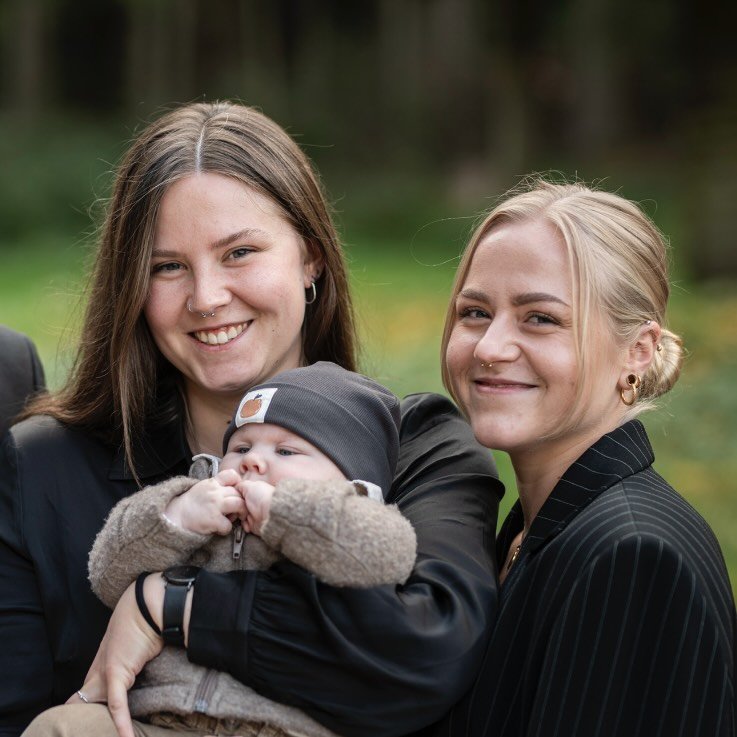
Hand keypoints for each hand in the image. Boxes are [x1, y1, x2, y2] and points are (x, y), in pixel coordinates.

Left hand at [68, 577, 163, 736]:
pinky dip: (122, 723)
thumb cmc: (146, 619)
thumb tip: (143, 671)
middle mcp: (99, 670)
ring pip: (94, 707)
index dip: (84, 709)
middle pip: (80, 702)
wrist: (148, 603)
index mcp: (101, 665)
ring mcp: (105, 672)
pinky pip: (117, 704)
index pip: (85, 694)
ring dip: (98, 725)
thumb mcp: (137, 646)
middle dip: (82, 718)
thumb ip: (133, 661)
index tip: (87, 724)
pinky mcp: (115, 672)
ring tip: (105, 735)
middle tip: (85, 732)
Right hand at [165, 469, 245, 534]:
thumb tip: (235, 490)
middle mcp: (215, 492)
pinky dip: (226, 529)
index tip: (235, 492)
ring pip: (240, 505)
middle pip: (238, 493)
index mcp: (212, 483)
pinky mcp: (213, 520)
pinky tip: (219, 528)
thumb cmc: (192, 502)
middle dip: (240, 502)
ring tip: (231, 517)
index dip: (237, 483)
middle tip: (235, 510)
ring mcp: (215, 506)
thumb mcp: (203, 487)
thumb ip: (218, 486)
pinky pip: (229, 525)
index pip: (232, 475)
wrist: (176, 516)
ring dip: (239, 513)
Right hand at [237, 479, 274, 535]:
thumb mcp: (248, 485)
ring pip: (239, 516)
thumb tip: (235, 487)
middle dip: (235, 507)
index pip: (238, 494)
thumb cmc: (261, 496)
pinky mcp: (254, 524)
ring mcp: (254, 514)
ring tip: (243, 515)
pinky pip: (244, 526)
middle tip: (236, 507)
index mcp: (253, 492)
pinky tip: (248, 522)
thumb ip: (240, 485)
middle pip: (237, 506)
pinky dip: (245, 525)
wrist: (270, 513)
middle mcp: (253, 503)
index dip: (234, 496)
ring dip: (239, 517)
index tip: (231, 497)